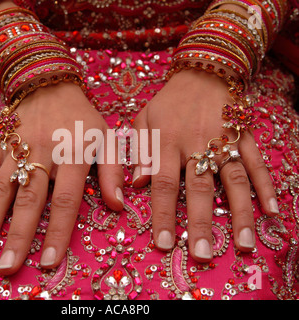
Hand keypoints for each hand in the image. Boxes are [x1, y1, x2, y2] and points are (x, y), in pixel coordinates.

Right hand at [0, 82, 123, 274]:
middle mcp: (43, 152)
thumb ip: (113, 171)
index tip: (48, 262)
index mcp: (73, 154)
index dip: (57, 232)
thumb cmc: (82, 117)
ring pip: (1, 187)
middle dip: (18, 235)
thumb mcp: (107, 137)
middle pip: (29, 199)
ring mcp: (17, 147)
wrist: (50, 83)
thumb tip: (118, 205)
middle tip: (6, 266)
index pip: (65, 200)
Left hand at [132, 70, 277, 261]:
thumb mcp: (144, 119)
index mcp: (167, 141)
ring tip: (244, 244)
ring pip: (234, 179)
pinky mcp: (244, 136)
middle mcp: (196, 143)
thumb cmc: (167, 102)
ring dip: (240, 212)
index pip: (163, 183)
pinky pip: (257, 162)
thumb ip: (139, 149)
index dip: (163, 215)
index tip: (164, 244)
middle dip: (201, 222)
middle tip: (203, 254)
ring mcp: (224, 139)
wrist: (201, 72)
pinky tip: (273, 210)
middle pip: (199, 187)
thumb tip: (137, 183)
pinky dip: (266, 186)